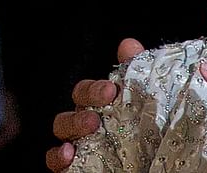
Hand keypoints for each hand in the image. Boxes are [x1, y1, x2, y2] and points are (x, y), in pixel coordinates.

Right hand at [45, 38, 144, 171]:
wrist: (152, 160)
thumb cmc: (148, 129)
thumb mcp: (147, 97)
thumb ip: (136, 70)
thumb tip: (128, 45)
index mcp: (101, 105)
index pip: (87, 91)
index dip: (94, 88)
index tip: (112, 90)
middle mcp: (86, 122)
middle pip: (73, 105)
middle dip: (84, 103)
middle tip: (103, 105)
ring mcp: (79, 144)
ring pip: (62, 129)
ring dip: (72, 124)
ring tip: (91, 125)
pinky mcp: (75, 165)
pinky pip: (54, 160)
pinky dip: (57, 156)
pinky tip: (69, 154)